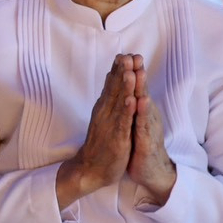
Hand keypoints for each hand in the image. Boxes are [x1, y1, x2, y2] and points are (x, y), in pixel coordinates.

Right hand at [57, 54, 136, 206]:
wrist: (91, 168)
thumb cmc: (101, 144)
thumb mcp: (104, 118)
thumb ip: (109, 101)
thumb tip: (111, 85)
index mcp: (104, 108)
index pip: (112, 85)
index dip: (118, 70)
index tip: (124, 53)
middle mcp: (105, 113)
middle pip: (115, 89)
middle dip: (121, 72)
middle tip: (126, 54)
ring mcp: (111, 125)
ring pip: (119, 102)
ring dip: (124, 87)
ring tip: (129, 71)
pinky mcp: (117, 138)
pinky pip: (122, 123)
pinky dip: (126, 111)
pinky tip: (131, 100)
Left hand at [127, 57, 175, 203]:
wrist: (150, 171)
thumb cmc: (141, 145)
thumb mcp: (134, 122)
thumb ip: (132, 106)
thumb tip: (127, 90)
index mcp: (141, 111)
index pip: (135, 89)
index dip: (131, 72)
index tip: (125, 54)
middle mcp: (146, 116)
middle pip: (141, 91)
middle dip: (138, 73)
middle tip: (135, 55)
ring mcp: (148, 128)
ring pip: (144, 105)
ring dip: (142, 88)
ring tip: (139, 72)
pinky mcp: (147, 141)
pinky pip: (144, 125)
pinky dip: (142, 113)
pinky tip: (141, 101)